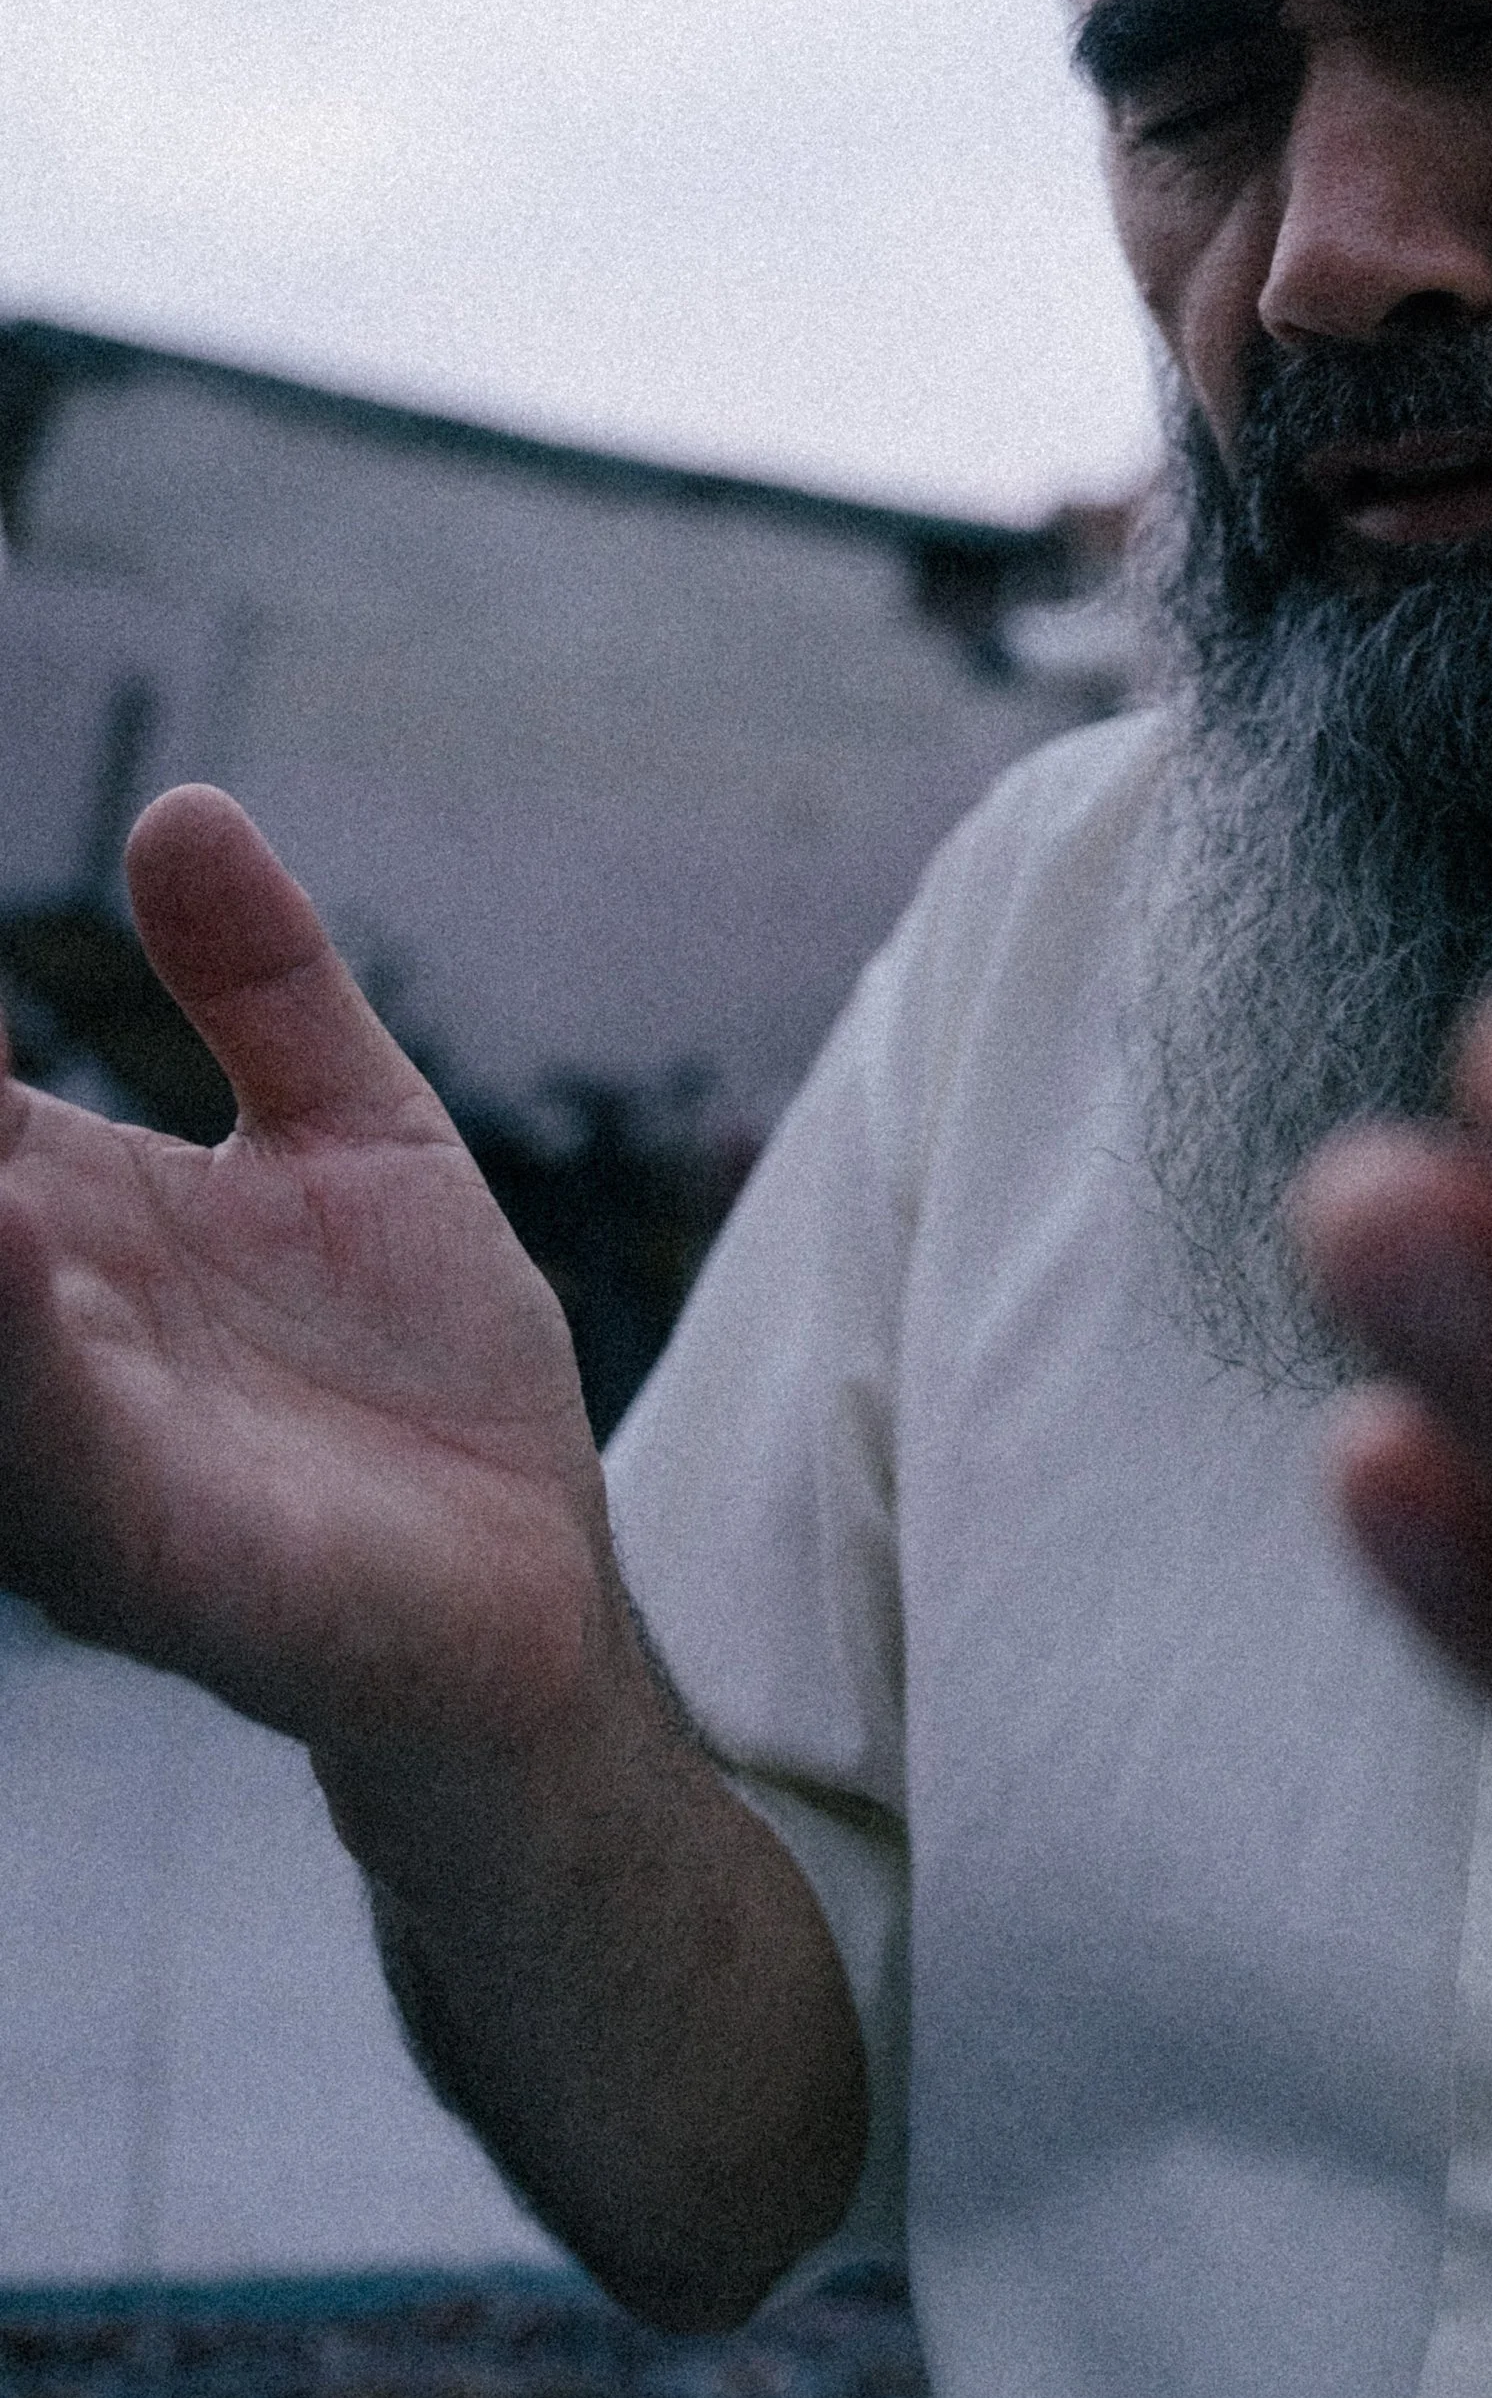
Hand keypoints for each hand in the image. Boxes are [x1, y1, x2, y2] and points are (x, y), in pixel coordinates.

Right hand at [0, 786, 611, 1767]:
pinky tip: (3, 1226)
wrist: (533, 1587)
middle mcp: (29, 1340)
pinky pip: (55, 1457)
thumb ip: (265, 984)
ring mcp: (76, 1456)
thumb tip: (181, 809)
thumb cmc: (422, 1370)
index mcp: (58, 1228)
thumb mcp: (359, 1134)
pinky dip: (17, 1352)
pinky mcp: (157, 1564)